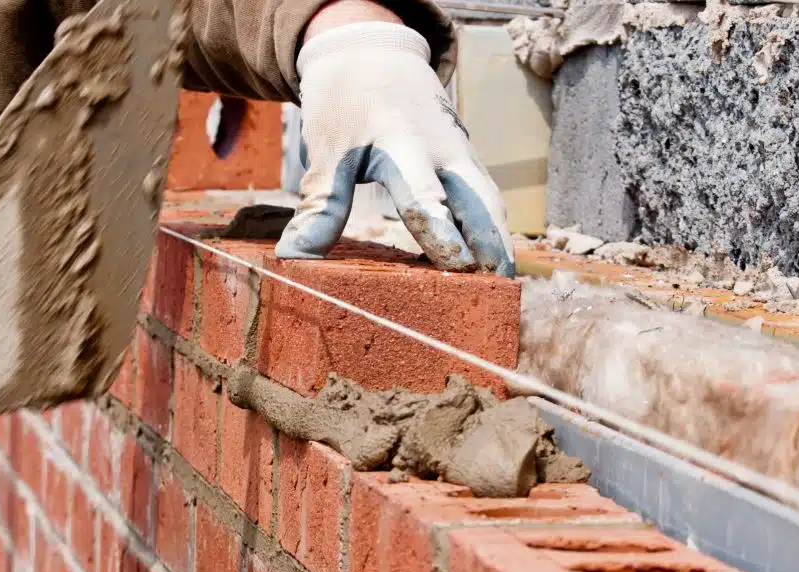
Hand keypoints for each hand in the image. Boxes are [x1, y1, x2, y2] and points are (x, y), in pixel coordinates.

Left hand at [276, 20, 515, 276]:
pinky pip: (486, 199)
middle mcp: (442, 149)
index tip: (456, 266)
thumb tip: (294, 257)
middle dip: (490, 244)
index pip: (425, 195)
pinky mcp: (468, 161)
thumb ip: (320, 204)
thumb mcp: (328, 150)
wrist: (373, 56)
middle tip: (499, 289)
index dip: (441, 232)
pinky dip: (493, 230)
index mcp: (402, 143)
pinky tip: (494, 264)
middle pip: (477, 201)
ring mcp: (462, 154)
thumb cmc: (347, 108)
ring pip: (490, 201)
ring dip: (499, 242)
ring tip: (504, 287)